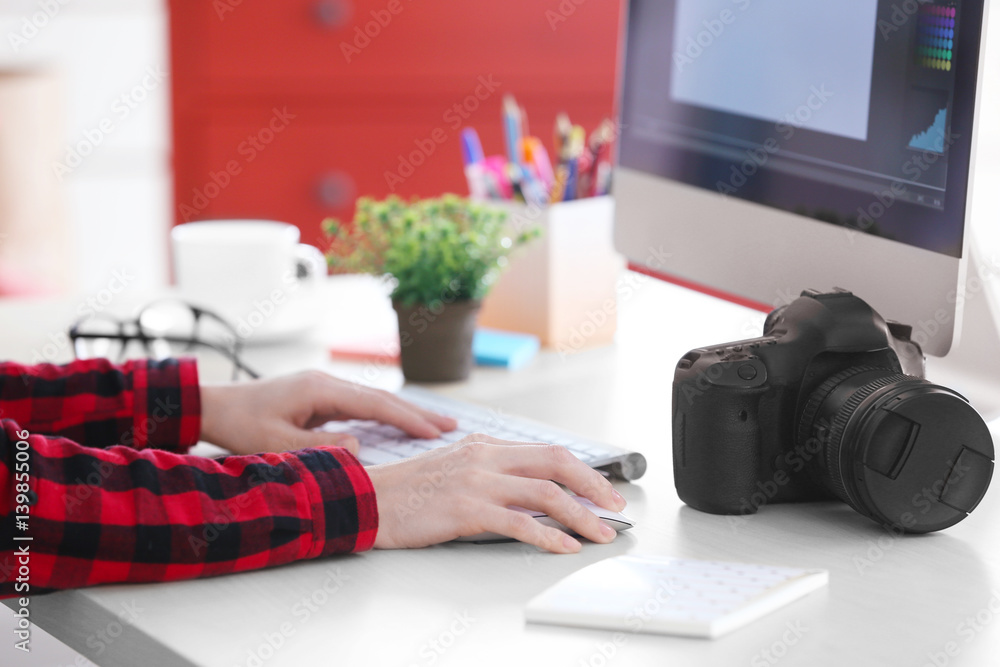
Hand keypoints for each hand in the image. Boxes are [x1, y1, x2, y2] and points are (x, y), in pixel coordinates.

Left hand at [199, 371, 456, 456]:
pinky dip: (385, 416)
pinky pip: (361, 407)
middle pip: (382, 399)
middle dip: (417, 413)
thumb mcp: (276, 443)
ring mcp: (324, 388)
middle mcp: (327, 383)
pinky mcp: (319, 397)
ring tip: (436, 426)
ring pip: (374, 401)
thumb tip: (359, 448)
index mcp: (321, 390)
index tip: (435, 432)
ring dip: (404, 413)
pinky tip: (399, 424)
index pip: (376, 405)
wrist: (213, 406)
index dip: (407, 419)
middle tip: (452, 425)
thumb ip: (319, 447)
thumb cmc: (240, 425)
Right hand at [368, 433, 627, 553]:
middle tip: (614, 508)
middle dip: (593, 486)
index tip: (602, 490)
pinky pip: (519, 522)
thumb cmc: (409, 492)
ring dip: (580, 516)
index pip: (547, 451)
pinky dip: (548, 535)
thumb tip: (532, 492)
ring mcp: (476, 481)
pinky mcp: (466, 509)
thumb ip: (491, 472)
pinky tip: (563, 546)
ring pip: (545, 493)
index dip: (583, 471)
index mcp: (485, 446)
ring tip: (599, 533)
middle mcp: (485, 457)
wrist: (369, 500)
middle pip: (556, 463)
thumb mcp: (455, 468)